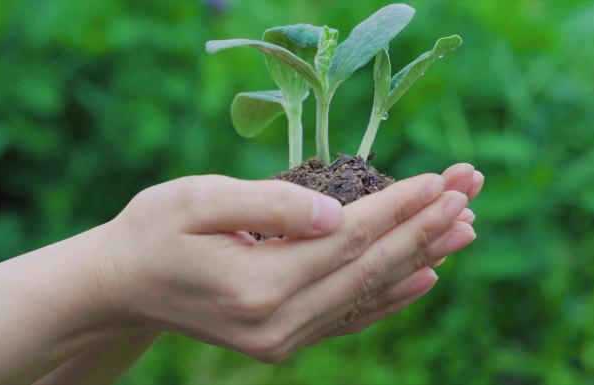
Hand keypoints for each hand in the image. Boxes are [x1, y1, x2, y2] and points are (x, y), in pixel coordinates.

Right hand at [92, 167, 482, 362]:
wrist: (123, 285)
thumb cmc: (154, 231)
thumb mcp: (197, 200)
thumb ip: (267, 205)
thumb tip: (334, 213)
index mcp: (255, 284)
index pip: (348, 240)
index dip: (398, 207)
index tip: (441, 179)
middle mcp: (276, 323)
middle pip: (370, 269)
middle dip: (425, 228)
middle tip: (470, 193)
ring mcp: (282, 339)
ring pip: (369, 294)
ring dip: (421, 258)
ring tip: (465, 229)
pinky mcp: (284, 341)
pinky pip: (351, 317)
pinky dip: (392, 295)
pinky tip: (426, 277)